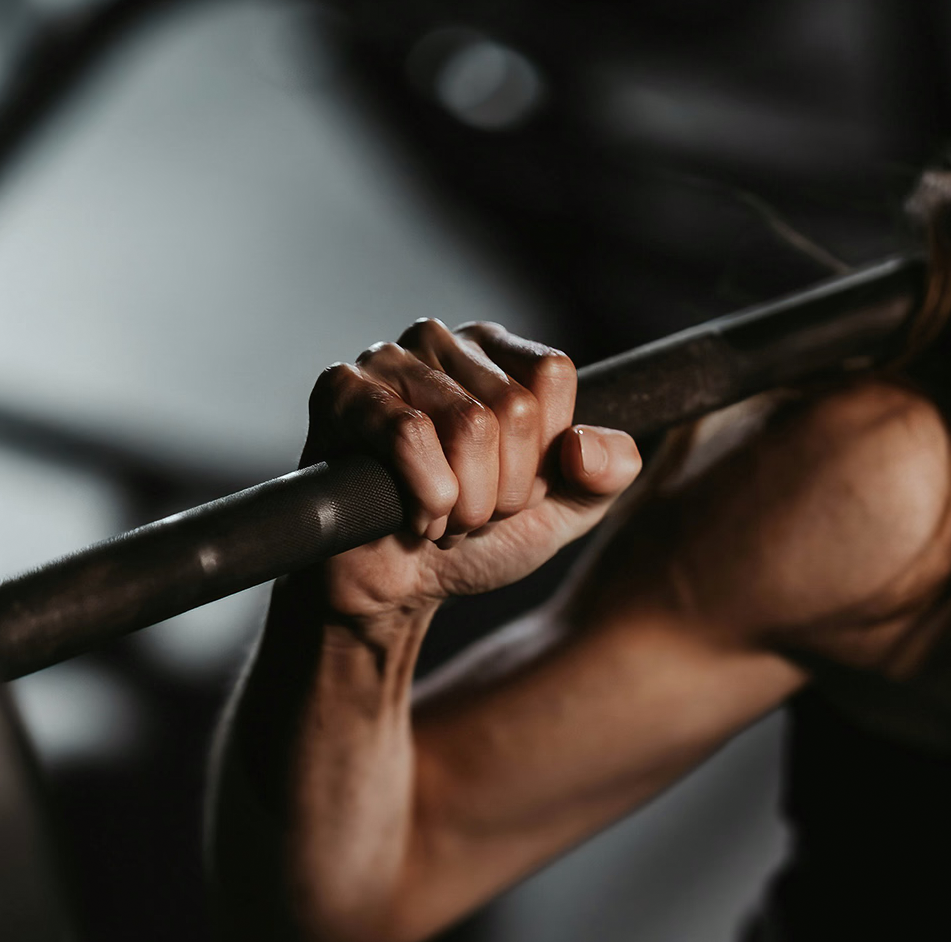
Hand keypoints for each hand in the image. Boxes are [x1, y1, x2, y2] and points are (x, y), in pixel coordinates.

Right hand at [301, 318, 641, 618]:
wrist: (401, 590)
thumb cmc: (476, 540)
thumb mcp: (562, 512)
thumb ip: (607, 474)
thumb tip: (585, 444)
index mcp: (500, 354)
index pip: (551, 377)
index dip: (539, 456)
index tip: (511, 487)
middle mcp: (444, 342)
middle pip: (511, 408)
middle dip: (499, 491)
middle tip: (468, 511)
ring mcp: (388, 360)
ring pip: (466, 425)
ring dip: (462, 503)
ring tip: (439, 514)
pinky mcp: (343, 391)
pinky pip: (407, 435)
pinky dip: (423, 497)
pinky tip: (408, 514)